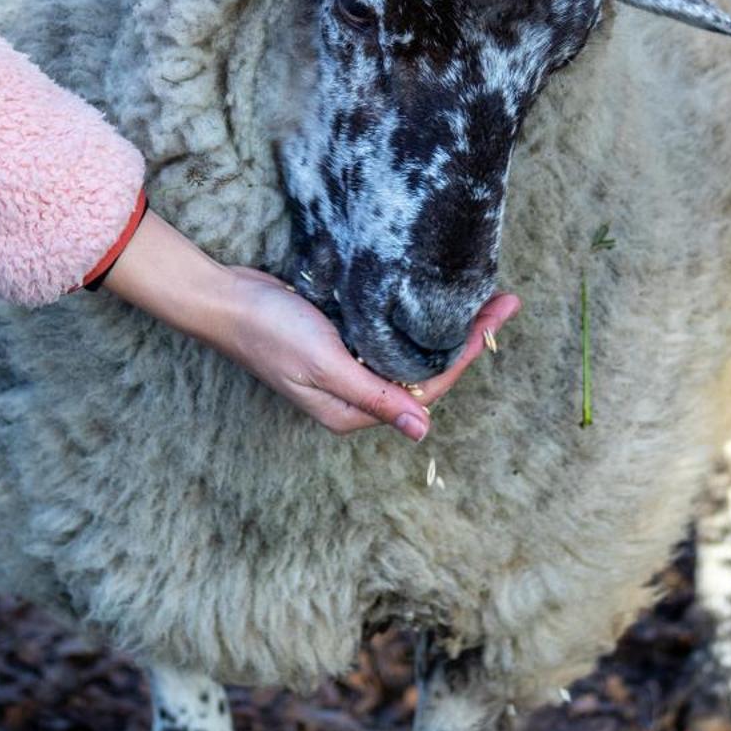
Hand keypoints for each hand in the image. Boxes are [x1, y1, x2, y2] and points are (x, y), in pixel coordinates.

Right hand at [102, 209, 519, 440]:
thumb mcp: (326, 365)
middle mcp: (357, 394)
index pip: (427, 386)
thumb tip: (422, 433)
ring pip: (412, 350)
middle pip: (426, 369)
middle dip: (467, 336)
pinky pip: (391, 335)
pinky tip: (437, 299)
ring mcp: (349, 368)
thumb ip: (377, 396)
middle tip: (505, 302)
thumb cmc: (270, 331)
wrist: (225, 297)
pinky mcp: (342, 342)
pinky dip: (417, 318)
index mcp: (354, 410)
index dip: (465, 353)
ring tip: (486, 298)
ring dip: (447, 326)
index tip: (495, 319)